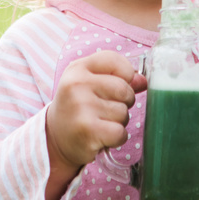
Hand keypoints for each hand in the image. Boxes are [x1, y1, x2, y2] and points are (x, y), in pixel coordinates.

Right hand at [45, 51, 146, 199]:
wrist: (55, 139)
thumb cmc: (79, 107)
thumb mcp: (91, 84)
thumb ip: (118, 77)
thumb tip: (144, 81)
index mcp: (78, 68)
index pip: (114, 60)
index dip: (125, 74)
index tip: (117, 86)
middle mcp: (76, 84)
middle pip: (124, 89)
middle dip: (124, 102)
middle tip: (106, 109)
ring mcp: (81, 107)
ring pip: (124, 112)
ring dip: (119, 121)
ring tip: (100, 122)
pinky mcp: (87, 130)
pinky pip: (120, 132)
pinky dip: (117, 138)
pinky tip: (103, 136)